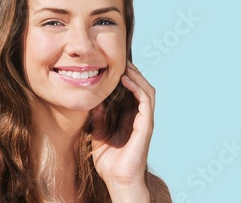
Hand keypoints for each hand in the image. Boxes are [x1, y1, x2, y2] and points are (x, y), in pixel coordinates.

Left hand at [91, 61, 154, 199]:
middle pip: (140, 87)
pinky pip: (145, 101)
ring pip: (146, 90)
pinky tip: (126, 79)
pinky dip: (137, 87)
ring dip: (137, 76)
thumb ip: (98, 118)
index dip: (124, 78)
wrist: (118, 180)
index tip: (112, 66)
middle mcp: (139, 117)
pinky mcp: (146, 124)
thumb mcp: (99, 135)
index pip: (130, 92)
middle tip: (120, 60)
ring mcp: (144, 120)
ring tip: (125, 65)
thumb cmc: (109, 162)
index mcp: (129, 118)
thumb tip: (94, 101)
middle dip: (132, 72)